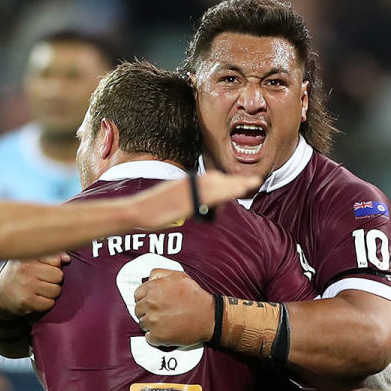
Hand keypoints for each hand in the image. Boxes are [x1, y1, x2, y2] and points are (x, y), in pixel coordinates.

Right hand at [0, 253, 68, 315]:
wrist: (1, 293)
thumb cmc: (22, 273)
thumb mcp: (32, 259)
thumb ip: (52, 255)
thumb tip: (67, 260)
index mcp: (28, 256)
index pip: (56, 261)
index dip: (54, 267)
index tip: (44, 269)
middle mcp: (25, 269)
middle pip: (59, 276)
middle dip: (54, 281)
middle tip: (42, 281)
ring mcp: (26, 285)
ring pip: (56, 290)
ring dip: (51, 293)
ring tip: (40, 290)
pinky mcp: (26, 301)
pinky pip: (49, 303)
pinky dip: (46, 303)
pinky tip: (37, 299)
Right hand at [128, 172, 260, 229]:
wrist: (134, 211)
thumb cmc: (150, 210)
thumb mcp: (170, 202)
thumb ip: (186, 202)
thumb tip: (197, 207)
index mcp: (185, 183)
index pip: (210, 179)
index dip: (228, 180)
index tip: (241, 181)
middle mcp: (187, 184)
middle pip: (217, 179)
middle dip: (236, 181)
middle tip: (255, 181)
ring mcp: (186, 192)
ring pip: (215, 186)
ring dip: (233, 185)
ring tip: (250, 185)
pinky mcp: (184, 202)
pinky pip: (206, 197)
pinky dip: (221, 194)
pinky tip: (232, 195)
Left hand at [134, 269, 213, 346]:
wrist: (209, 316)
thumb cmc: (196, 296)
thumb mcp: (179, 276)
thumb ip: (160, 274)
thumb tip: (148, 278)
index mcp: (154, 289)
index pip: (137, 295)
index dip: (145, 299)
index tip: (153, 303)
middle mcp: (151, 304)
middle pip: (138, 310)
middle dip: (147, 311)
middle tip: (160, 313)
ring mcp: (154, 321)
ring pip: (142, 324)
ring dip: (151, 324)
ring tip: (165, 322)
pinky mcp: (159, 336)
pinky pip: (149, 337)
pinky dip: (156, 337)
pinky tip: (166, 331)